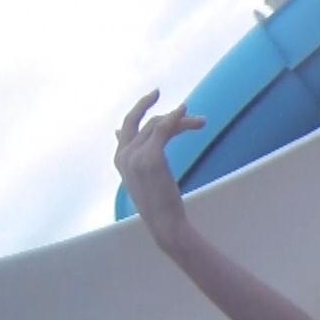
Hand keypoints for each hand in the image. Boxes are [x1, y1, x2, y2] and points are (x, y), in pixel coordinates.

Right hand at [114, 89, 205, 237]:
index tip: (155, 95)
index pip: (129, 126)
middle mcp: (123, 155)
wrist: (164, 223)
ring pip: (159, 125)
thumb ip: (132, 154)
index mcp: (120, 158)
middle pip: (146, 123)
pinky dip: (175, 118)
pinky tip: (185, 113)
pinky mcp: (150, 158)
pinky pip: (163, 129)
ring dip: (182, 121)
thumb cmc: (159, 203)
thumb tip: (116, 131)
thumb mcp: (140, 176)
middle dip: (165, 112)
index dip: (141, 108)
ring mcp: (134, 156)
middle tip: (186, 107)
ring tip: (202, 122)